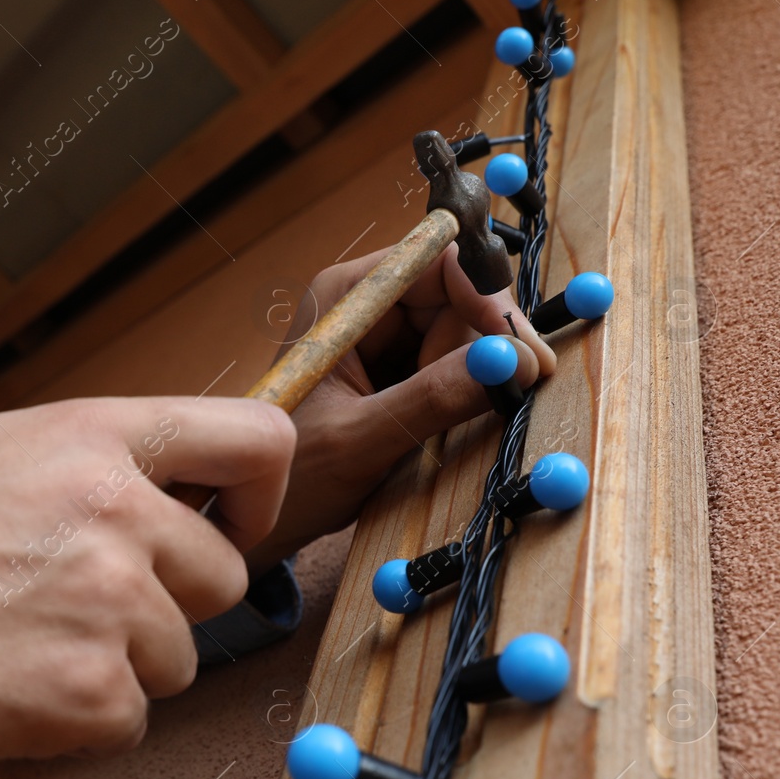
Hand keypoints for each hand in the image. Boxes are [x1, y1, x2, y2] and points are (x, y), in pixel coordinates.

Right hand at [0, 397, 293, 763]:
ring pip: (178, 657)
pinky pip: (129, 720)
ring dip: (116, 666)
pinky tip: (3, 690)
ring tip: (16, 647)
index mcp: (97, 437)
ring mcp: (110, 607)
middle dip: (166, 604)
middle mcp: (120, 514)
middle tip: (74, 612)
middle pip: (223, 578)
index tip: (233, 527)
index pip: (256, 440)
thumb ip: (96, 469)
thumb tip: (170, 510)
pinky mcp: (87, 696)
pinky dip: (77, 720)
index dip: (260, 494)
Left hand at [245, 242, 556, 570]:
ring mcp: (384, 335)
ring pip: (466, 335)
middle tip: (505, 396)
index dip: (489, 298)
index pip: (440, 262)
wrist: (259, 517)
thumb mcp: (361, 441)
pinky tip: (441, 428)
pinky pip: (453, 365)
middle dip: (483, 348)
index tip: (520, 352)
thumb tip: (512, 362)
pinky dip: (463, 394)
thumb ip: (433, 399)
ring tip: (432, 428)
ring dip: (472, 378)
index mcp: (347, 294)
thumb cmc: (290, 479)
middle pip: (462, 296)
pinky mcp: (398, 368)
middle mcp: (369, 302)